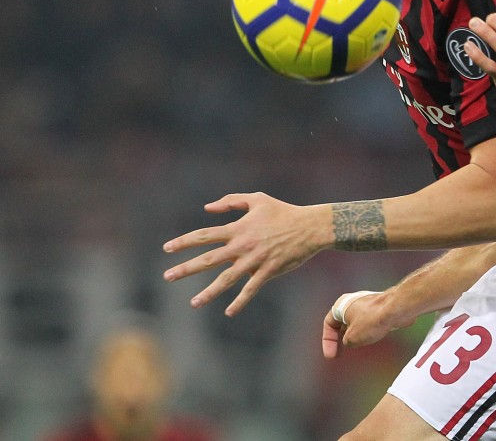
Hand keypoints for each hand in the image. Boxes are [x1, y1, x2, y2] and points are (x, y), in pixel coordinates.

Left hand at [163, 192, 330, 315]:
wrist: (310, 227)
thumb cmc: (283, 212)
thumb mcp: (257, 199)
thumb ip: (232, 201)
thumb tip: (208, 208)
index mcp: (238, 228)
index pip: (204, 236)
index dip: (184, 241)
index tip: (167, 248)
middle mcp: (242, 245)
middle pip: (209, 259)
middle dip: (186, 268)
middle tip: (167, 277)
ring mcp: (255, 260)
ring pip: (226, 279)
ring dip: (208, 292)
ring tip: (193, 303)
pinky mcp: (268, 271)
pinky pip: (251, 289)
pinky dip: (240, 301)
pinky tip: (229, 312)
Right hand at [322, 290, 415, 355]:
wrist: (396, 309)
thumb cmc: (372, 320)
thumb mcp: (352, 338)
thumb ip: (346, 342)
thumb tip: (350, 342)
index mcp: (342, 305)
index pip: (329, 323)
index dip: (328, 341)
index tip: (331, 355)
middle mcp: (354, 302)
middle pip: (342, 322)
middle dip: (340, 338)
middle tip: (339, 353)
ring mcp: (368, 304)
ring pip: (356, 322)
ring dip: (354, 335)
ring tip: (356, 347)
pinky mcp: (380, 308)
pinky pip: (369, 322)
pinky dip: (367, 332)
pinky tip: (370, 340)